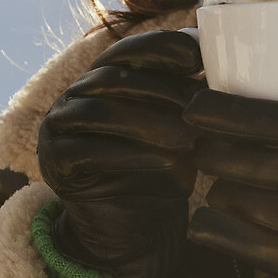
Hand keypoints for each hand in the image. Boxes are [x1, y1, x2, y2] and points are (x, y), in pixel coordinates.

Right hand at [34, 30, 204, 277]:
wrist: (132, 229)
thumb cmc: (161, 171)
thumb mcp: (182, 129)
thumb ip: (190, 96)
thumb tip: (225, 61)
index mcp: (105, 76)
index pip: (129, 49)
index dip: (161, 48)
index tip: (197, 60)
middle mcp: (76, 95)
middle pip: (114, 78)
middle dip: (162, 92)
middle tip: (201, 111)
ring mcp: (58, 126)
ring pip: (99, 112)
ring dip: (147, 124)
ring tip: (187, 141)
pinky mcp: (53, 162)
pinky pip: (85, 151)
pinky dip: (128, 156)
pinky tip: (164, 164)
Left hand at [184, 90, 277, 277]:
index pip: (268, 116)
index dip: (219, 113)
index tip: (195, 109)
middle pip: (241, 158)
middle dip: (209, 153)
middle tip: (199, 152)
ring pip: (238, 200)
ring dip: (217, 193)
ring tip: (214, 188)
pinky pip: (246, 244)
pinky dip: (217, 231)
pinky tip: (204, 223)